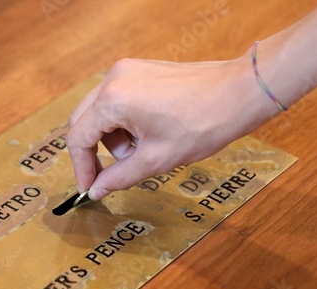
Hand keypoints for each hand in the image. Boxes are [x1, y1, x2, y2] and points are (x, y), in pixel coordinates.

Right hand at [66, 55, 274, 199]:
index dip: (81, 167)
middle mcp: (113, 79)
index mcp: (113, 100)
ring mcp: (125, 70)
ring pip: (99, 112)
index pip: (78, 138)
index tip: (89, 186)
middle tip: (112, 173)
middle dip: (95, 151)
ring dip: (111, 136)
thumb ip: (119, 177)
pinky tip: (147, 131)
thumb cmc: (203, 124)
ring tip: (142, 148)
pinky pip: (115, 99)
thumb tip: (96, 191)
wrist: (239, 92)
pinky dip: (122, 121)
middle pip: (83, 122)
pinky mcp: (137, 69)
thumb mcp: (156, 159)